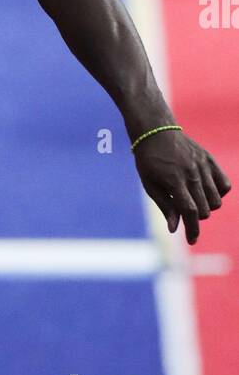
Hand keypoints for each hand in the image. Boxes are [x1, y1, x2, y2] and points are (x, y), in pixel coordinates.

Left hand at [133, 129, 230, 244]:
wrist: (156, 132)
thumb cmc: (149, 161)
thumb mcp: (150, 185)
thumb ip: (165, 206)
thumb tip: (174, 228)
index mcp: (174, 181)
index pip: (190, 212)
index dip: (192, 230)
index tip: (191, 241)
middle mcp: (192, 174)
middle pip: (205, 209)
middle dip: (195, 218)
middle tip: (184, 211)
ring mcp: (203, 166)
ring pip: (216, 200)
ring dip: (207, 207)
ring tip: (193, 200)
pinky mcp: (210, 160)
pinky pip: (224, 184)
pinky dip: (218, 193)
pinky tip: (206, 191)